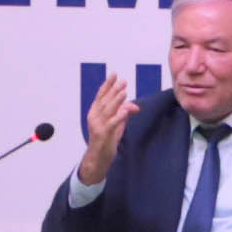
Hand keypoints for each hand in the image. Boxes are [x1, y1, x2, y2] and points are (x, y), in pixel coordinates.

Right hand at [76, 70, 133, 185]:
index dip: (108, 84)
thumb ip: (124, 113)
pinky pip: (111, 124)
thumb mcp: (117, 124)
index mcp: (95, 112)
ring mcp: (97, 126)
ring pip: (107, 110)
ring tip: (124, 91)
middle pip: (105, 100)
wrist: (98, 158)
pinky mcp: (103, 135)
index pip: (101, 95)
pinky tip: (125, 111)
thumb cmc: (106, 140)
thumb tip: (136, 106)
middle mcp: (94, 117)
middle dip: (114, 90)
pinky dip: (118, 117)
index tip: (114, 74)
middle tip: (123, 81)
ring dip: (116, 100)